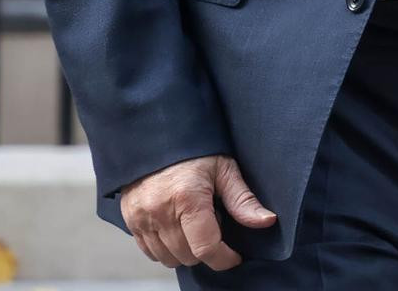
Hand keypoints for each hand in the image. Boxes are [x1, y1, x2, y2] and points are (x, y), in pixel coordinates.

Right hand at [118, 154, 276, 269]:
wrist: (156, 138)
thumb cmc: (194, 151)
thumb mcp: (224, 169)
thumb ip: (243, 200)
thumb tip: (267, 221)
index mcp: (187, 199)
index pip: (206, 248)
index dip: (224, 259)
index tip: (234, 257)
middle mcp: (160, 212)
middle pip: (188, 256)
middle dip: (207, 250)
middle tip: (214, 225)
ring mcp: (142, 218)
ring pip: (169, 258)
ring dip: (186, 251)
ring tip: (194, 224)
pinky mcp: (131, 221)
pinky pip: (150, 252)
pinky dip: (166, 249)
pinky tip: (177, 227)